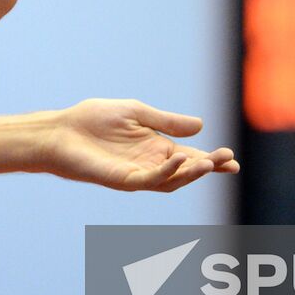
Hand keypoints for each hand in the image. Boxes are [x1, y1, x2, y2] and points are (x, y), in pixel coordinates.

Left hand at [39, 99, 238, 191]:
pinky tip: (180, 159)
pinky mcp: (122, 180)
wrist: (62, 131)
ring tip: (210, 162)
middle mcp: (150, 164)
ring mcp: (137, 174)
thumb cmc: (94, 120)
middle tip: (229, 162)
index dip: (211, 159)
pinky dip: (167, 172)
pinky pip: (149, 180)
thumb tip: (201, 126)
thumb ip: (167, 121)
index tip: (232, 157)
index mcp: (156, 148)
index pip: (190, 157)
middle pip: (186, 172)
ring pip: (172, 181)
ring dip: (192, 173)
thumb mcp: (137, 113)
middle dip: (209, 168)